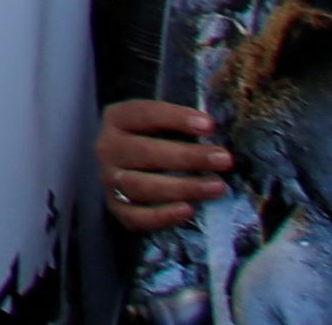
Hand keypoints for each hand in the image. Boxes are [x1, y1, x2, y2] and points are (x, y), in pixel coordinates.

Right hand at [97, 96, 228, 236]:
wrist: (127, 171)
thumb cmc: (152, 142)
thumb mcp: (157, 125)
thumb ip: (179, 126)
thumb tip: (214, 131)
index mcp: (117, 120)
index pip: (143, 114)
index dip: (175, 118)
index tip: (209, 125)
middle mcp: (108, 149)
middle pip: (145, 152)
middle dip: (188, 156)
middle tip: (223, 159)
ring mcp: (109, 180)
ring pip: (141, 186)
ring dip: (182, 187)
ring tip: (216, 187)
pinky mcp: (116, 209)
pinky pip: (136, 217)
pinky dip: (162, 215)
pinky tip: (188, 210)